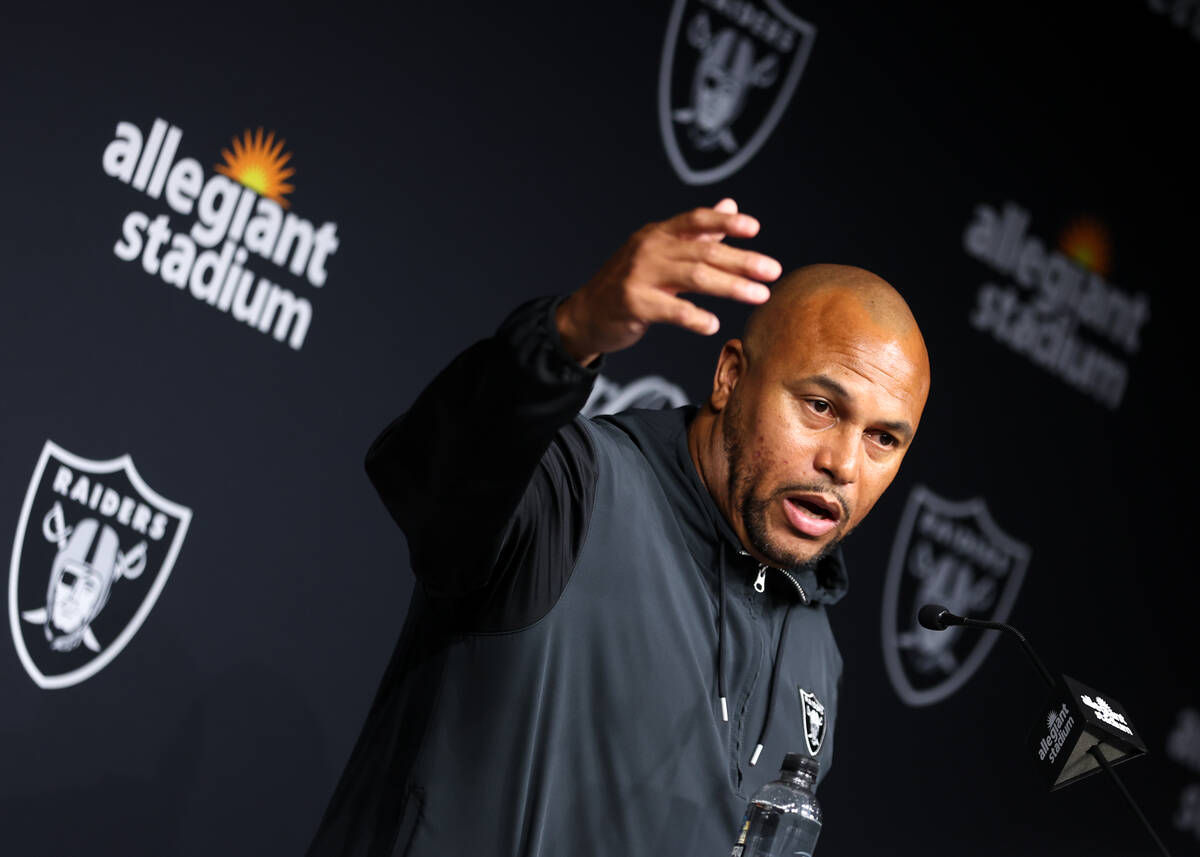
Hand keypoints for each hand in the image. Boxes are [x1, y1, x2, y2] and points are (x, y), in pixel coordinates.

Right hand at [555, 199, 781, 364]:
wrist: (586, 314)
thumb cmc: (629, 284)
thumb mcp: (659, 252)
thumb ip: (696, 232)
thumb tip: (730, 204)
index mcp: (658, 234)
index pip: (696, 219)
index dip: (726, 222)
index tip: (754, 229)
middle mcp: (650, 249)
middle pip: (704, 250)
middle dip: (743, 261)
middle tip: (773, 272)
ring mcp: (640, 275)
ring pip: (695, 277)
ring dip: (732, 286)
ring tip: (758, 296)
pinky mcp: (633, 303)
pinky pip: (671, 309)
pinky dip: (694, 317)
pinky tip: (712, 325)